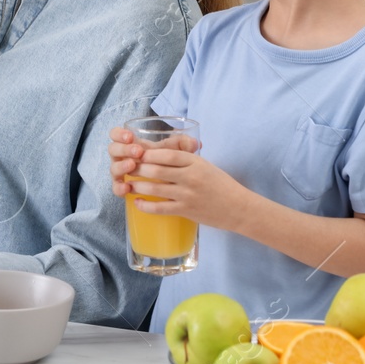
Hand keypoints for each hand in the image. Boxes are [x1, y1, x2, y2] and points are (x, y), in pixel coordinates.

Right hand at [107, 127, 195, 193]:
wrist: (173, 185)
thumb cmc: (172, 164)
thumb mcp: (176, 152)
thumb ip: (183, 145)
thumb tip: (195, 143)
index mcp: (132, 144)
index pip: (117, 134)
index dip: (119, 134)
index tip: (130, 136)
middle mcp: (124, 157)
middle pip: (113, 149)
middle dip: (123, 149)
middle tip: (138, 151)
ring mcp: (122, 173)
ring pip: (114, 168)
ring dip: (121, 166)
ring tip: (132, 165)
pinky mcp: (124, 188)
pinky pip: (116, 188)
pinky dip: (119, 188)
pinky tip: (127, 188)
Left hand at [107, 130, 246, 232]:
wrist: (239, 208)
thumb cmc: (221, 184)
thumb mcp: (205, 165)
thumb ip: (185, 159)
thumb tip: (158, 153)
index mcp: (195, 162)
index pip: (167, 153)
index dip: (148, 153)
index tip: (135, 153)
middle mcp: (190, 177)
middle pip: (156, 170)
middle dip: (137, 168)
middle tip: (125, 168)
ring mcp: (188, 195)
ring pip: (155, 188)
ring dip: (137, 185)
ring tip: (127, 184)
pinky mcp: (186, 211)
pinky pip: (160, 208)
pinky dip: (145, 205)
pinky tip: (137, 202)